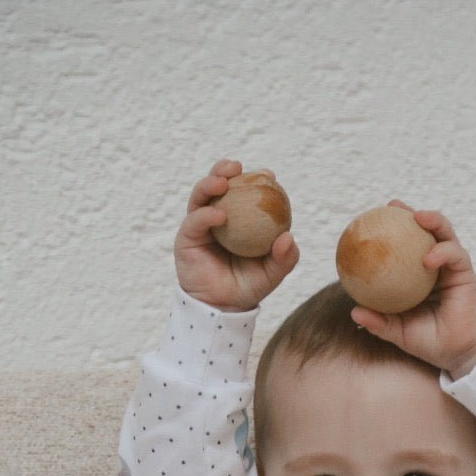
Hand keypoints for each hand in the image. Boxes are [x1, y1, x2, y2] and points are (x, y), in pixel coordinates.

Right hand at [174, 160, 298, 311]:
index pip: (244, 192)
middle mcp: (217, 216)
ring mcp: (200, 224)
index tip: (270, 176)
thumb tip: (288, 237)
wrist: (223, 308)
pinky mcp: (186, 237)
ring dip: (210, 183)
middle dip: (225, 169)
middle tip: (238, 166)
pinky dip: (206, 214)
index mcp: (238, 218)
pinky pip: (195, 220)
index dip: (255, 179)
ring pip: (201, 195)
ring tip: (224, 182)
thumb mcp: (272, 273)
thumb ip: (284, 258)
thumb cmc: (247, 287)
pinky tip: (220, 215)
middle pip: (217, 184)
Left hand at [349, 206, 475, 379]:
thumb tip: (354, 311)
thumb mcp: (400, 332)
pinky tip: (428, 258)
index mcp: (419, 276)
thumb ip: (380, 322)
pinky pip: (455, 255)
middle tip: (393, 205)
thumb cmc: (433, 343)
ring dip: (433, 221)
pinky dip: (442, 252)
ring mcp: (452, 268)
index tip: (371, 221)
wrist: (462, 354)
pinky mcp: (466, 273)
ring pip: (444, 234)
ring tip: (417, 216)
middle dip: (411, 214)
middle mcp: (436, 267)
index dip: (392, 230)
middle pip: (426, 231)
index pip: (406, 246)